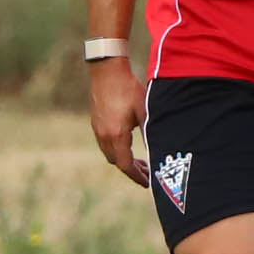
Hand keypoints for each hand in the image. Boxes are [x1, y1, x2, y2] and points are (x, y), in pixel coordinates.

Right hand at [87, 53, 146, 185]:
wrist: (107, 70)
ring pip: (109, 153)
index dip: (137, 176)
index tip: (147, 183)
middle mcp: (104, 135)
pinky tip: (127, 142)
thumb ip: (150, 132)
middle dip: (131, 169)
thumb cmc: (128, 89)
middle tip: (147, 171)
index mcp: (117, 135)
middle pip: (117, 162)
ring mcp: (97, 128)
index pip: (126, 165)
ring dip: (123, 158)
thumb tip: (157, 150)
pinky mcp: (95, 121)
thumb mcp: (144, 111)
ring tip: (139, 159)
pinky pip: (105, 142)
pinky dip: (116, 148)